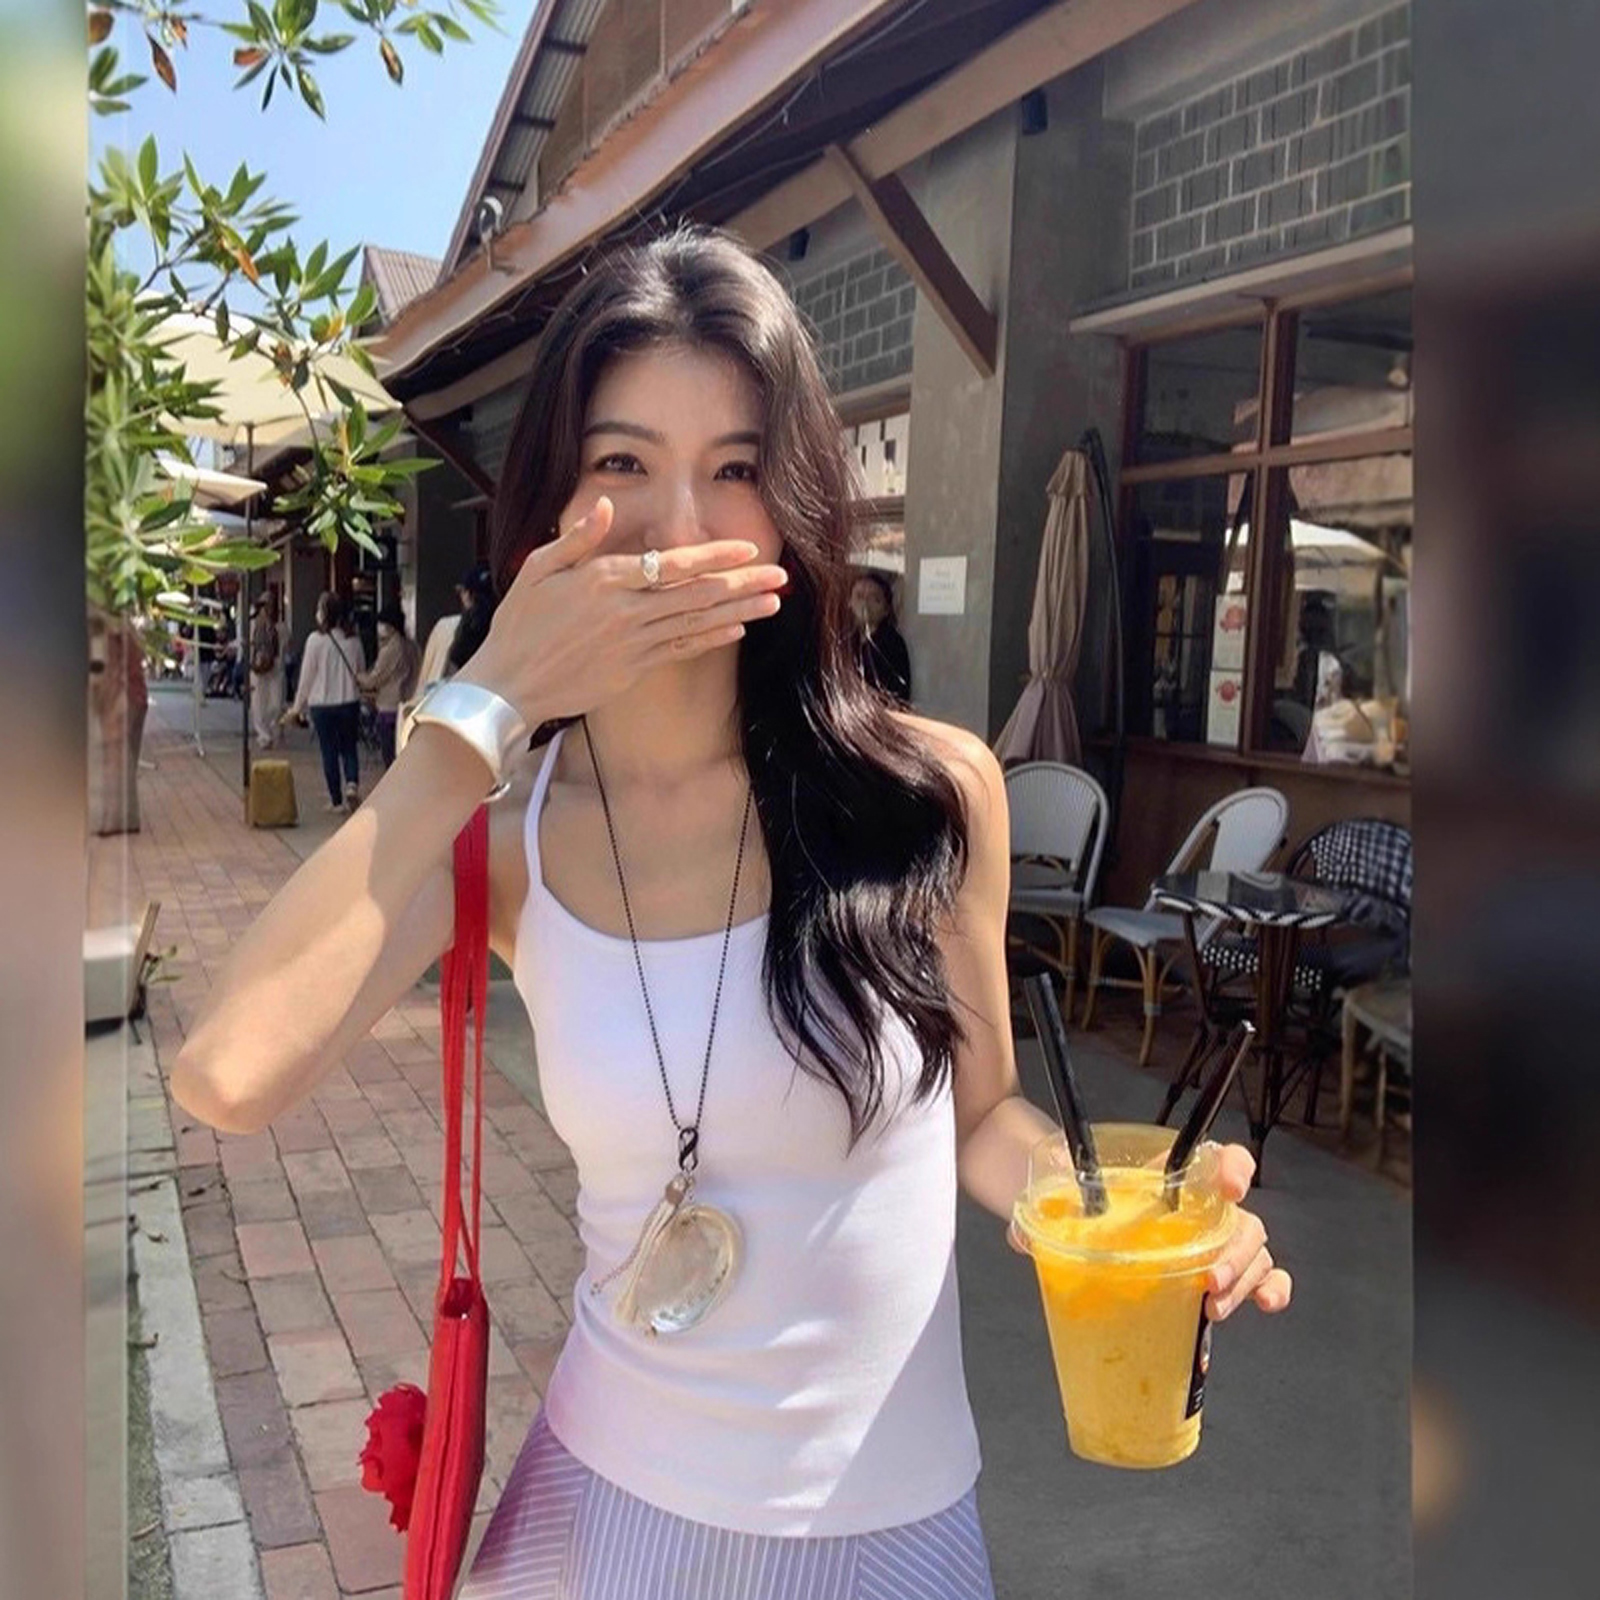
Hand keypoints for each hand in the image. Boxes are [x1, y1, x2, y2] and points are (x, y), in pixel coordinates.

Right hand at [455, 497, 787, 726]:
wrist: (508, 684)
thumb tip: (605, 505)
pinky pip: (680, 650)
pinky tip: (738, 630)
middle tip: (779, 576)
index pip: (670, 564)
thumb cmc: (519, 623)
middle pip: (695, 594)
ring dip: (738, 612)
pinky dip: (710, 639)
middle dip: (741, 584)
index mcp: (603, 580)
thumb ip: (578, 537)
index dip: (713, 557)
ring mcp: (632, 643)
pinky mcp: (633, 669)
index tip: (746, 550)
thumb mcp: (537, 568)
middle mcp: (625, 611)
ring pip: (695, 622)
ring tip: (773, 603)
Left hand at [1003, 1141, 1291, 1320]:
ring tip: (1214, 1307)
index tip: (1231, 1187)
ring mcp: (1210, 1241)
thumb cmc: (1077, 1197)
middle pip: (1241, 1219)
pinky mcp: (1212, 1274)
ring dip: (1245, 1278)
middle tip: (1208, 1281)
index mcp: (1168, 1178)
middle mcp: (1198, 1207)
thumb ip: (1044, 1215)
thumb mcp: (1061, 1198)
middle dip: (1235, 1251)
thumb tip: (1020, 1238)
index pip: (1215, 1158)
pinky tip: (1263, 1305)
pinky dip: (1267, 1289)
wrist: (1074, 1213)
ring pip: (1253, 1251)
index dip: (1233, 1167)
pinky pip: (1256, 1278)